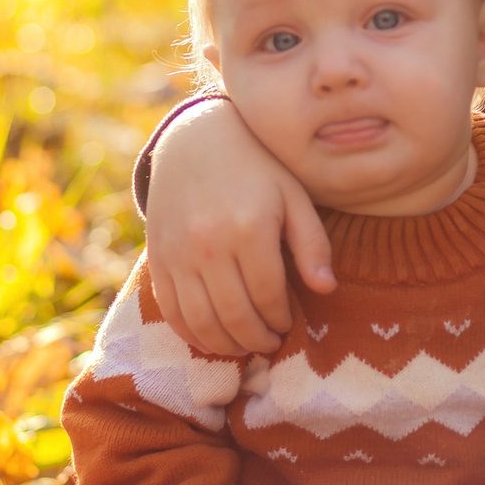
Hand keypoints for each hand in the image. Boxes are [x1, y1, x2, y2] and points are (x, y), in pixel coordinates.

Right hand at [143, 100, 334, 355]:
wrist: (197, 139)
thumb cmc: (257, 169)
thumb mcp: (294, 197)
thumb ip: (313, 243)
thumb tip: (326, 288)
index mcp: (250, 228)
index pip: (269, 295)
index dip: (282, 319)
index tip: (288, 324)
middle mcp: (209, 244)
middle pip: (235, 316)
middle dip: (257, 339)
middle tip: (270, 343)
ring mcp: (178, 253)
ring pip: (201, 321)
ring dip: (226, 345)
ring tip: (244, 345)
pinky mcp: (158, 257)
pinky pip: (171, 310)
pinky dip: (191, 334)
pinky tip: (210, 338)